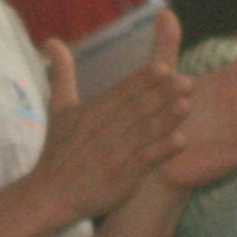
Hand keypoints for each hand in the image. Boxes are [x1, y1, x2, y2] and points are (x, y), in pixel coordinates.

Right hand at [21, 38, 188, 220]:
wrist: (49, 196)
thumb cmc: (58, 151)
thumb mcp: (59, 109)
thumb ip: (62, 73)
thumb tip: (51, 40)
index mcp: (92, 111)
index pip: (121, 91)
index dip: (142, 80)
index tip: (163, 67)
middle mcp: (103, 130)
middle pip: (136, 109)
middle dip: (161, 94)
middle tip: (186, 80)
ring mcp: (113, 154)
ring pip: (143, 132)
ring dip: (166, 118)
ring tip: (186, 105)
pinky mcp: (120, 178)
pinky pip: (144, 162)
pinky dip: (161, 151)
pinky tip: (181, 141)